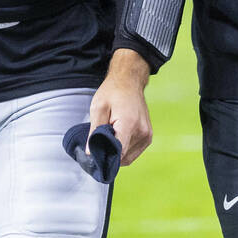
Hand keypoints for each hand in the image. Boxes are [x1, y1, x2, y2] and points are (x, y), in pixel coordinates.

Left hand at [88, 49, 151, 165]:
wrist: (129, 81)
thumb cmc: (113, 91)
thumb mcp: (98, 107)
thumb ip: (94, 131)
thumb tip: (89, 153)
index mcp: (129, 123)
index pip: (118, 153)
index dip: (105, 156)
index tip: (95, 152)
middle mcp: (142, 131)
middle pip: (123, 157)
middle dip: (110, 153)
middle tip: (101, 139)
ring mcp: (147, 135)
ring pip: (128, 157)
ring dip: (118, 152)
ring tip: (111, 134)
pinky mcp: (148, 136)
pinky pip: (134, 152)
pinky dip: (125, 149)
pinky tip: (118, 136)